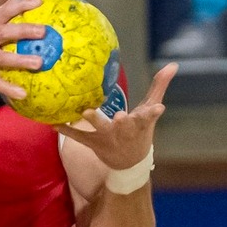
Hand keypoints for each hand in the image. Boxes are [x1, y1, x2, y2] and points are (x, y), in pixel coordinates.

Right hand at [0, 0, 44, 97]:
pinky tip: (22, 93)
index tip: (40, 2)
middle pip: (5, 31)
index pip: (4, 10)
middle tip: (44, 31)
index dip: (22, 4)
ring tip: (39, 62)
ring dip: (21, 59)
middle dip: (25, 30)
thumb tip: (26, 29)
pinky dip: (9, 88)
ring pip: (2, 57)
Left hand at [57, 62, 176, 169]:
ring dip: (94, 120)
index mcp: (140, 123)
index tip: (158, 109)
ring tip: (85, 111)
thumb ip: (160, 86)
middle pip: (124, 125)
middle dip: (123, 121)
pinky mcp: (93, 143)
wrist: (130, 162)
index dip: (153, 113)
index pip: (148, 117)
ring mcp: (108, 137)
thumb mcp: (151, 109)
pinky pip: (78, 136)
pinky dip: (66, 130)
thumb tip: (174, 64)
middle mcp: (124, 131)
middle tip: (120, 116)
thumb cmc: (140, 130)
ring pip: (100, 128)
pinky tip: (53, 122)